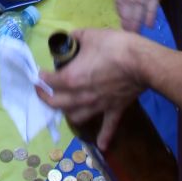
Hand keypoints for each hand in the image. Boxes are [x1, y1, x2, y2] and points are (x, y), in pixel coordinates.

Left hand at [38, 27, 146, 149]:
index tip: (40, 74)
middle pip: (57, 103)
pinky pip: (108, 127)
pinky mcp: (114, 110)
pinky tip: (101, 145)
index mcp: (71, 78)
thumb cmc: (114, 46)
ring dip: (67, 113)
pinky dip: (104, 137)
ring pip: (76, 117)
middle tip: (42, 91)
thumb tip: (72, 37)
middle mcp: (81, 96)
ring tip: (65, 107)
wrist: (141, 62)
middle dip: (46, 98)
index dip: (42, 77)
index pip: (49, 81)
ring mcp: (98, 105)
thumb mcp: (91, 34)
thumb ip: (77, 37)